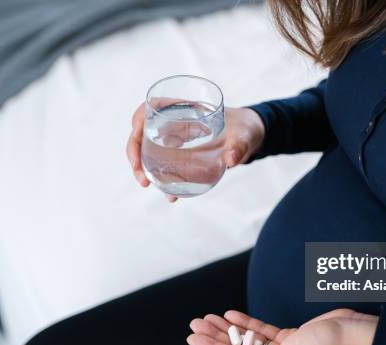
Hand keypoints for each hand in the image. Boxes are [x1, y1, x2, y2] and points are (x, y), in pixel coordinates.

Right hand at [126, 101, 264, 201]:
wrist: (250, 137)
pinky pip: (164, 164)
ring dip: (143, 168)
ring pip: (148, 149)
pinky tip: (170, 195)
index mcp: (184, 108)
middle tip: (142, 178)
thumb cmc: (246, 129)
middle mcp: (175, 121)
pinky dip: (163, 179)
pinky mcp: (181, 154)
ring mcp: (176, 138)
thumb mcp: (245, 136)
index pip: (149, 108)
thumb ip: (240, 146)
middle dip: (135, 154)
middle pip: (142, 132)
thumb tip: (231, 159)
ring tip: (147, 186)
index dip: (137, 124)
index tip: (138, 143)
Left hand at [187, 309, 377, 344]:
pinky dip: (246, 323)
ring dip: (227, 328)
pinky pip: (261, 330)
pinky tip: (231, 315)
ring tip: (208, 317)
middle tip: (195, 323)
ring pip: (246, 339)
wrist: (352, 334)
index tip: (193, 337)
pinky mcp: (289, 337)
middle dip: (214, 337)